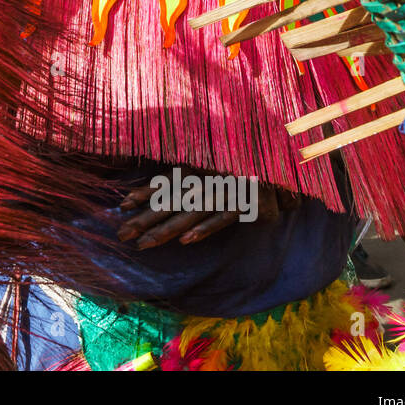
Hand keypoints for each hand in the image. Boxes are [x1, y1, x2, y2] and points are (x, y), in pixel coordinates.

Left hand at [117, 172, 288, 248]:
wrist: (283, 160)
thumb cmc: (249, 164)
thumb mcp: (218, 164)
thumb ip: (196, 172)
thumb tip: (172, 180)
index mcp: (199, 173)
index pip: (165, 186)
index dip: (143, 196)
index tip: (121, 205)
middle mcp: (206, 183)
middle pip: (169, 205)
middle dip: (144, 221)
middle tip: (121, 236)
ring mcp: (221, 193)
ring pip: (187, 214)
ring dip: (165, 230)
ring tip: (144, 245)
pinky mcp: (242, 204)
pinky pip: (219, 218)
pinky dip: (203, 229)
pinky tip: (185, 240)